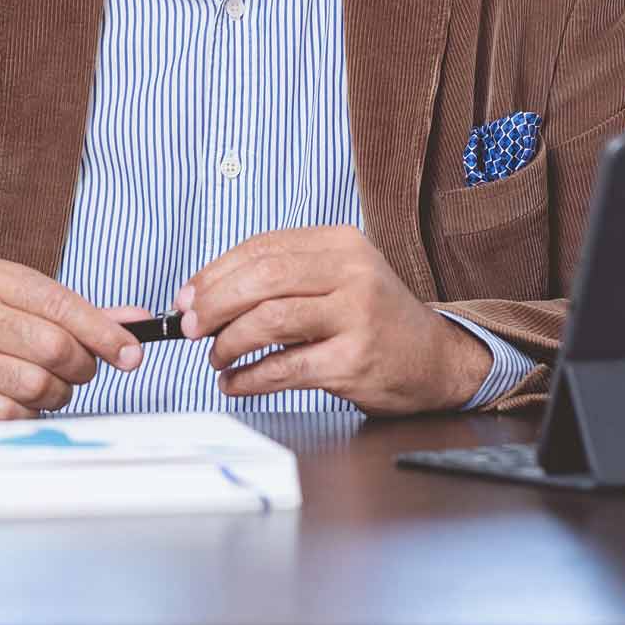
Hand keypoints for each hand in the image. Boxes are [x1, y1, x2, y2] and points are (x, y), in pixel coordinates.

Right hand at [0, 259, 149, 418]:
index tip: (132, 354)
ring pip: (38, 385)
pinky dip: (29, 414)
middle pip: (55, 348)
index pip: (63, 305)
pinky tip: (21, 402)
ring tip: (48, 386)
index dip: (104, 332)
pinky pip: (12, 414)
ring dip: (57, 394)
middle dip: (81, 367)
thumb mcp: (21, 302)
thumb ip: (80, 312)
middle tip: (79, 371)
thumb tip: (137, 322)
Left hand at [172, 226, 491, 414]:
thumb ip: (283, 277)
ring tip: (215, 356)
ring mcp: (355, 315)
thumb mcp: (338, 277)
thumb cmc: (374, 318)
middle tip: (189, 325)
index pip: (262, 248)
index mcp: (340, 242)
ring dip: (229, 341)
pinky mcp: (354, 361)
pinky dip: (249, 377)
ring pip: (270, 319)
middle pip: (262, 279)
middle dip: (214, 303)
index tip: (188, 295)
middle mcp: (351, 271)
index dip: (216, 272)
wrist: (436, 359)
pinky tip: (235, 381)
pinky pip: (285, 368)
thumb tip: (206, 293)